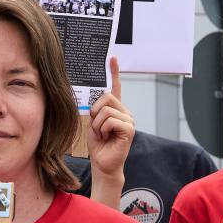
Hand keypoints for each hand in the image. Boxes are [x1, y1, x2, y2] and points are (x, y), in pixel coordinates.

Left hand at [88, 57, 134, 184]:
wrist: (103, 164)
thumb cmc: (98, 145)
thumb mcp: (93, 123)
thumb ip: (95, 109)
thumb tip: (92, 98)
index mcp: (116, 108)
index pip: (116, 87)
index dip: (114, 72)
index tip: (112, 58)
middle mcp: (125, 112)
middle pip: (105, 98)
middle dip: (95, 112)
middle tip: (97, 128)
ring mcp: (129, 120)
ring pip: (106, 110)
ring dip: (97, 124)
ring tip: (102, 135)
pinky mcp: (129, 129)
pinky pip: (110, 120)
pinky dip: (103, 130)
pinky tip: (106, 138)